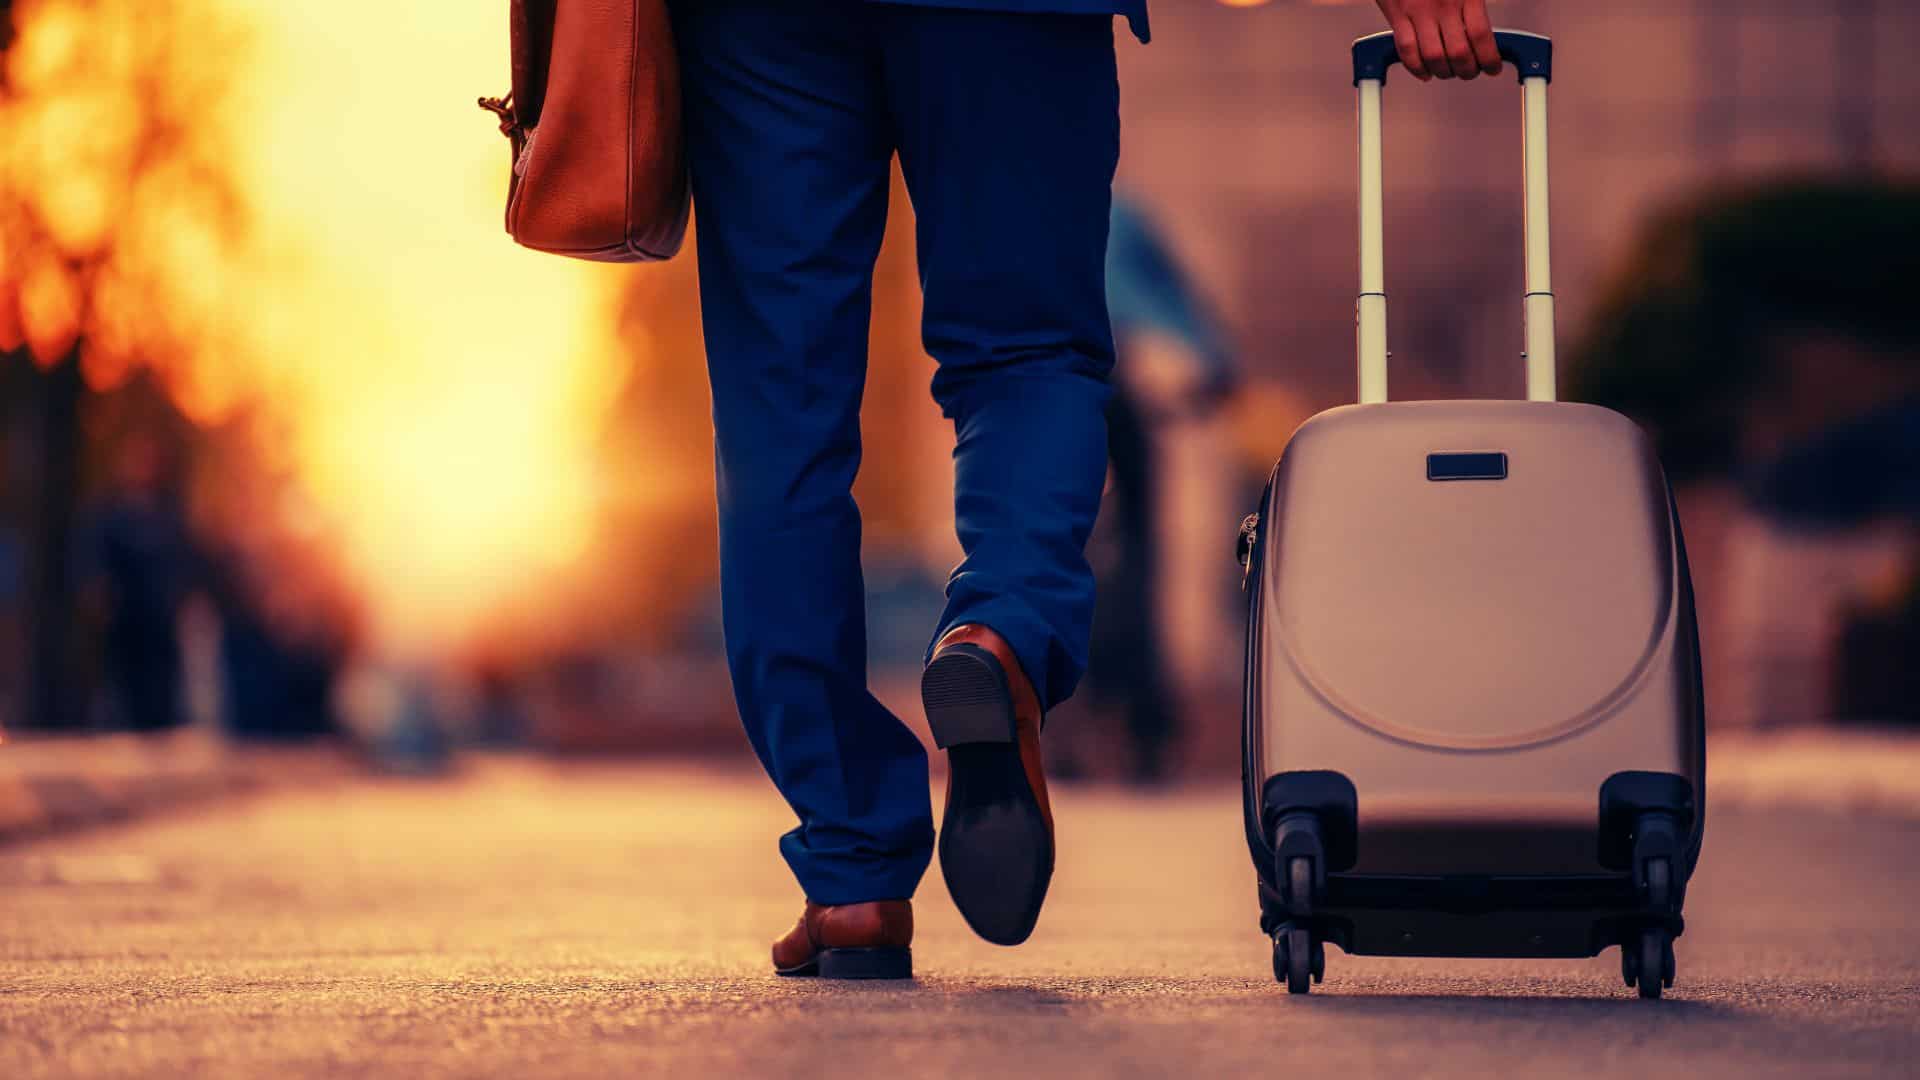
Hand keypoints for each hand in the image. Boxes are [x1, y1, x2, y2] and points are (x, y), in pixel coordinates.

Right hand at [1374, 0, 1501, 80]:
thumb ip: (1473, 2)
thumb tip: (1482, 31)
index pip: (1481, 36)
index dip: (1489, 59)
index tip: (1492, 68)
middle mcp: (1443, 4)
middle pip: (1459, 53)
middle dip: (1467, 71)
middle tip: (1470, 73)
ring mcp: (1418, 10)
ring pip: (1434, 57)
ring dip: (1443, 72)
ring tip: (1447, 73)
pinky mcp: (1397, 13)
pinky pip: (1406, 50)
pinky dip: (1415, 67)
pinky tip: (1423, 71)